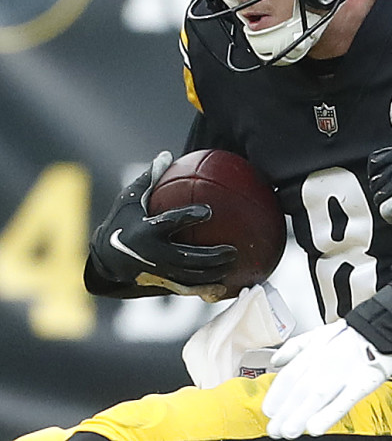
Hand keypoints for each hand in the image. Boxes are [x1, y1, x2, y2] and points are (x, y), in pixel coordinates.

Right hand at [88, 151, 235, 295]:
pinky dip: (207, 288)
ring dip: (214, 273)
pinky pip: (188, 288)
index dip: (188, 217)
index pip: (169, 223)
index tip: (209, 211)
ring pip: (191, 276)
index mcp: (145, 231)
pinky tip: (227, 284)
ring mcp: (157, 273)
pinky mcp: (161, 285)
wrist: (104, 261)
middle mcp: (152, 255)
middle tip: (233, 249)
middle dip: (212, 256)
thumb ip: (149, 179)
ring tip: (235, 264)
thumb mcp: (129, 200)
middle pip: (187, 258)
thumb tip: (167, 155)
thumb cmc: (121, 224)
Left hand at [262, 320, 391, 438]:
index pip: (288, 376)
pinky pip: (344, 400)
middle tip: (275, 429)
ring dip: (299, 416)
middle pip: (299, 390)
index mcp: (314, 351)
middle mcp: (326, 361)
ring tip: (289, 431)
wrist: (385, 326)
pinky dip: (329, 414)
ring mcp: (344, 372)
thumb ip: (294, 347)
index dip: (276, 396)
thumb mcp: (318, 333)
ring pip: (317, 396)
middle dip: (284, 412)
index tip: (269, 411)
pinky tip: (316, 427)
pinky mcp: (363, 382)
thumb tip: (275, 361)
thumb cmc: (352, 334)